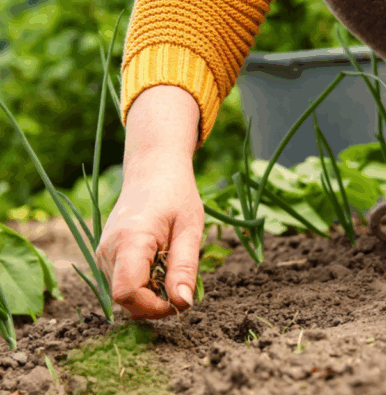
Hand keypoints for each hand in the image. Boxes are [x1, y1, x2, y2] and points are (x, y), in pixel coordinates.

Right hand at [96, 85, 202, 317]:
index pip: (128, 294)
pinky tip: (160, 264)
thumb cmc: (176, 195)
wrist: (152, 171)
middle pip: (126, 300)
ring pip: (125, 296)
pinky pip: (123, 284)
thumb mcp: (190, 230)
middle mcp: (107, 250)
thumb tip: (182, 304)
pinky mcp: (105, 257)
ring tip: (171, 266)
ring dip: (152, 294)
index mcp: (129, 241)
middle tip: (182, 283)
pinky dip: (144, 284)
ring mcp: (102, 254)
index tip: (180, 299)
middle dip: (156, 303)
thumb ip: (185, 268)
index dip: (154, 307)